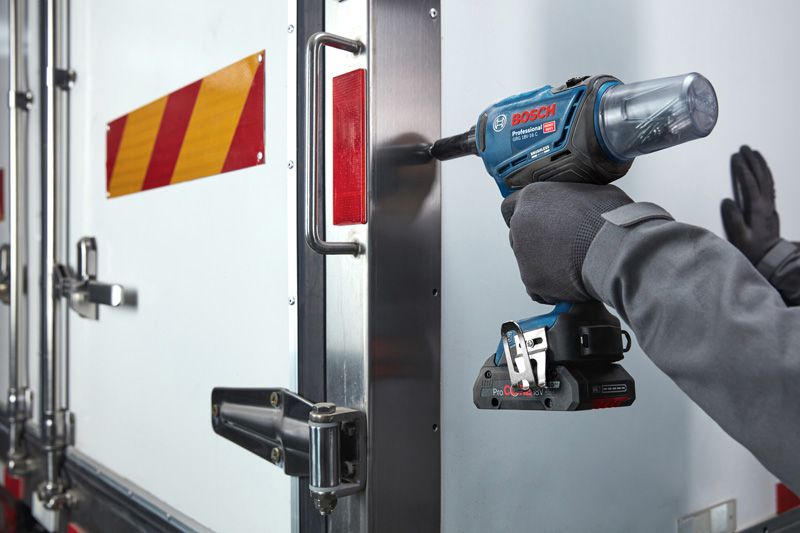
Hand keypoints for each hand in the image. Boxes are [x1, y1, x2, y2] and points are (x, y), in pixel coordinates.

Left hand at [501, 182, 631, 303]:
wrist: (615, 250)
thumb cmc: (610, 220)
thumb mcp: (593, 192)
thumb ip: (573, 198)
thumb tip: (579, 204)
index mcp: (532, 198)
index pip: (510, 206)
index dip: (526, 217)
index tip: (534, 224)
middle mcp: (520, 223)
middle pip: (519, 236)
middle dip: (536, 243)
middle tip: (561, 248)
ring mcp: (522, 253)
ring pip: (528, 263)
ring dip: (545, 266)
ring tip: (573, 265)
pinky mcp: (531, 279)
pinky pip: (537, 287)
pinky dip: (551, 289)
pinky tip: (571, 282)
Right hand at [720, 146, 779, 264]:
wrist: (770, 257)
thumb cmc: (752, 248)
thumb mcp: (740, 236)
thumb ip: (733, 218)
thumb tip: (727, 201)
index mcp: (757, 208)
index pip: (750, 183)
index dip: (742, 169)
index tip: (736, 157)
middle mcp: (766, 203)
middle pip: (761, 177)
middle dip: (753, 161)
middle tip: (745, 148)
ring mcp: (770, 204)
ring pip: (768, 179)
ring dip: (761, 165)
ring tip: (754, 153)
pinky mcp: (771, 207)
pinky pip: (770, 185)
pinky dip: (766, 174)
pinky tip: (762, 170)